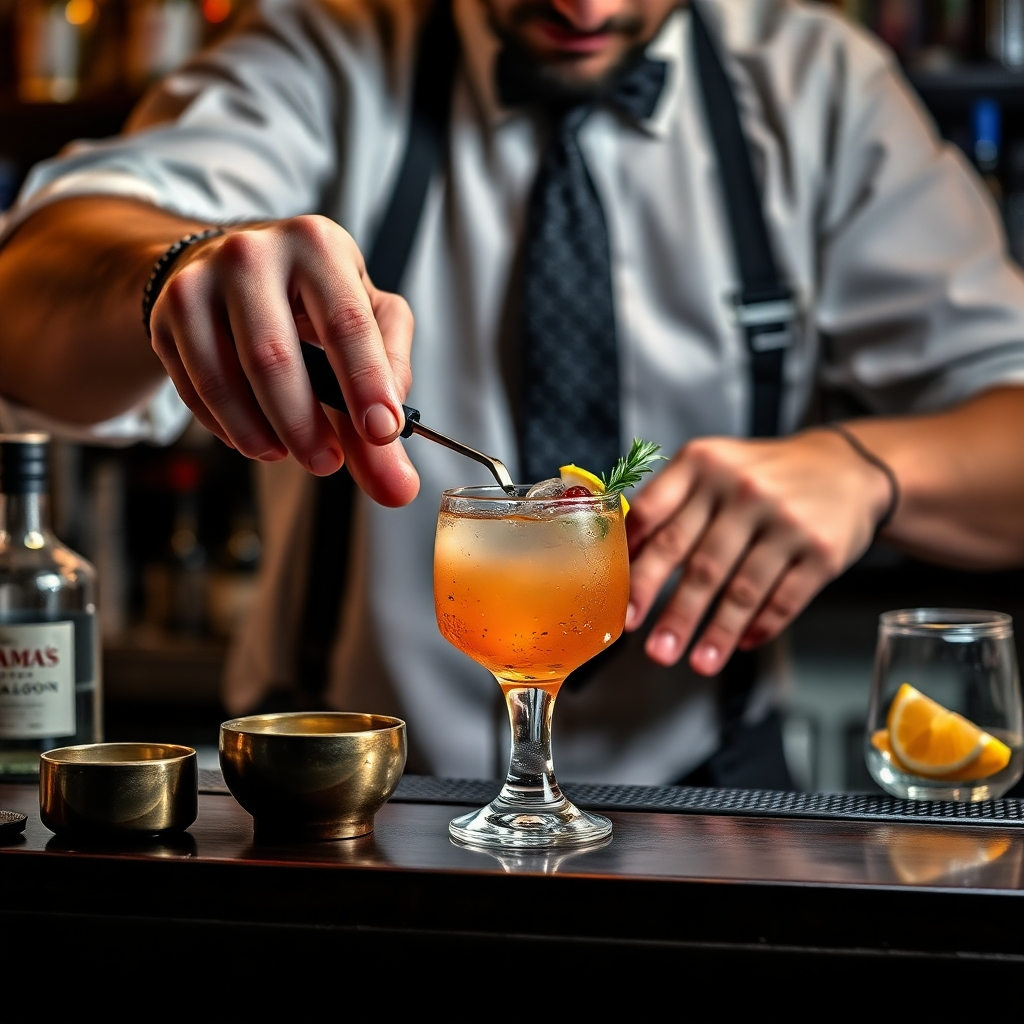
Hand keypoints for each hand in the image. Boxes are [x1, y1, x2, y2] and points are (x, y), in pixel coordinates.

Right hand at [150, 215, 418, 505]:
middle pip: (273, 357)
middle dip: (304, 426)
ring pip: (225, 380)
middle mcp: (254, 252)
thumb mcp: (368, 328)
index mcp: (318, 245)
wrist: (234, 271)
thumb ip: (390, 400)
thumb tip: (397, 482)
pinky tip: (255, 434)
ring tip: (288, 453)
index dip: (366, 383)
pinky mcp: (166, 314)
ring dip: (261, 435)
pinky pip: (195, 390)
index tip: (382, 433)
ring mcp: (200, 280)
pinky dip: (229, 428)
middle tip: (327, 464)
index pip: (347, 323)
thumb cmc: (315, 302)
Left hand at [624, 429, 892, 673]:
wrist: (846, 467)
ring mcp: (786, 520)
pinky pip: (785, 598)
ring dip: (716, 633)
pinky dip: (762, 626)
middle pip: (698, 562)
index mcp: (703, 463)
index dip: (637, 568)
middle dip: (673, 613)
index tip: (626, 608)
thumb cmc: (763, 475)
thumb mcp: (711, 468)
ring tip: (698, 663)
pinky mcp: (823, 550)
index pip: (656, 518)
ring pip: (742, 589)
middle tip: (655, 649)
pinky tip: (743, 643)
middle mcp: (743, 488)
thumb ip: (669, 505)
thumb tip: (626, 558)